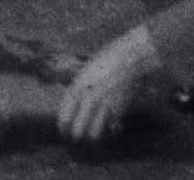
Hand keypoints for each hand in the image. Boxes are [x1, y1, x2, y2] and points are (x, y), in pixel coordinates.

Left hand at [57, 26, 160, 142]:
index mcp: (78, 87)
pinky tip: (112, 125)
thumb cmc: (108, 59)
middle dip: (76, 135)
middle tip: (78, 136)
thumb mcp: (86, 70)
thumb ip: (79, 87)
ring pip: (94, 135)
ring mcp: (104, 105)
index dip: (62, 127)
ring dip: (93, 136)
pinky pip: (112, 128)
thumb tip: (73, 105)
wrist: (131, 57)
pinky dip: (112, 129)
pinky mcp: (120, 109)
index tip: (64, 131)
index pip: (64, 116)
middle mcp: (89, 98)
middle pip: (77, 131)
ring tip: (93, 134)